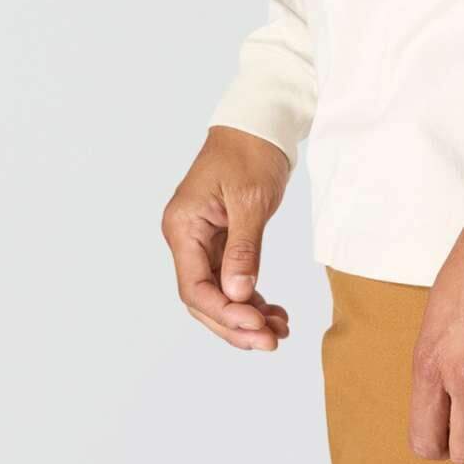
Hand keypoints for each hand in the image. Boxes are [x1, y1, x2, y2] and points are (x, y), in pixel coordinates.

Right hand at [160, 126, 293, 350]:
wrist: (260, 121)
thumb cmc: (251, 150)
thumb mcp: (250, 199)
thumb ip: (243, 249)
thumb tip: (238, 295)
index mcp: (183, 226)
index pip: (195, 286)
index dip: (223, 313)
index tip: (256, 327)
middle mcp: (187, 237)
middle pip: (204, 298)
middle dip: (236, 324)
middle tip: (271, 342)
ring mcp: (203, 240)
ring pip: (219, 293)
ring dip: (247, 315)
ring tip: (280, 331)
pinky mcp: (222, 239)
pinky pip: (232, 278)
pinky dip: (252, 298)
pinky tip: (274, 313)